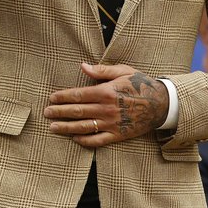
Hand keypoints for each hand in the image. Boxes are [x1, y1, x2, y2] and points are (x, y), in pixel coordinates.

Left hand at [44, 63, 168, 146]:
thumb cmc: (140, 83)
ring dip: (66, 128)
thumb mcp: (122, 71)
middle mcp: (106, 109)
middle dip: (59, 112)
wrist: (161, 104)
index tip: (51, 98)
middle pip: (77, 112)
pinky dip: (84, 141)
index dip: (62, 97)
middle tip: (46, 113)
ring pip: (84, 127)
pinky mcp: (118, 135)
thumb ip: (101, 70)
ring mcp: (112, 123)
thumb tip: (82, 66)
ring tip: (53, 128)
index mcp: (106, 91)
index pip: (78, 95)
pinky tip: (74, 138)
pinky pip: (98, 141)